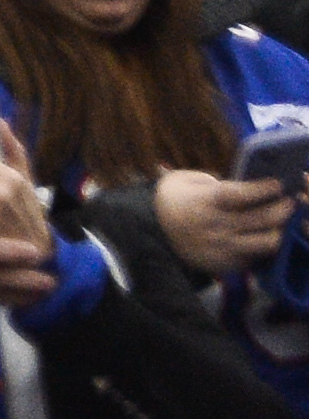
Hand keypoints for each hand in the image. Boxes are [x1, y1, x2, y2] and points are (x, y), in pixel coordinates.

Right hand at [148, 168, 296, 279]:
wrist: (153, 232)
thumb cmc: (173, 200)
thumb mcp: (183, 179)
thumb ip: (212, 181)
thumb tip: (243, 185)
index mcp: (204, 201)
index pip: (241, 194)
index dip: (263, 189)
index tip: (278, 184)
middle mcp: (216, 226)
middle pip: (260, 219)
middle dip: (281, 209)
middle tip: (291, 201)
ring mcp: (223, 248)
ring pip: (265, 243)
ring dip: (279, 231)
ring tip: (283, 223)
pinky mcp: (226, 265)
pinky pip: (255, 257)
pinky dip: (264, 247)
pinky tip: (267, 236)